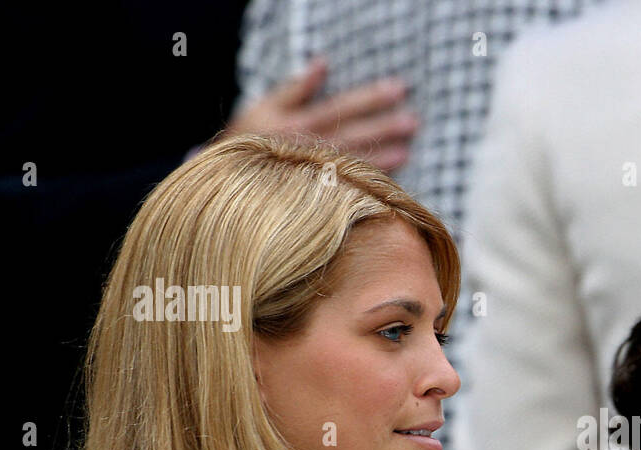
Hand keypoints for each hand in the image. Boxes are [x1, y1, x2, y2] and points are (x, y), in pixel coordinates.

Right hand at [223, 57, 418, 172]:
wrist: (227, 183)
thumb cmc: (247, 140)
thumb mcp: (264, 107)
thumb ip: (297, 87)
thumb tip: (323, 62)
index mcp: (297, 124)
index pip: (341, 106)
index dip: (371, 98)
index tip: (398, 89)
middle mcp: (307, 150)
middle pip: (353, 135)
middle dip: (384, 127)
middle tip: (413, 121)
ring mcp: (311, 176)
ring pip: (351, 164)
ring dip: (382, 159)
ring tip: (408, 151)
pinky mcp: (313, 196)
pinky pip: (345, 189)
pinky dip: (366, 185)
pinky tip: (389, 182)